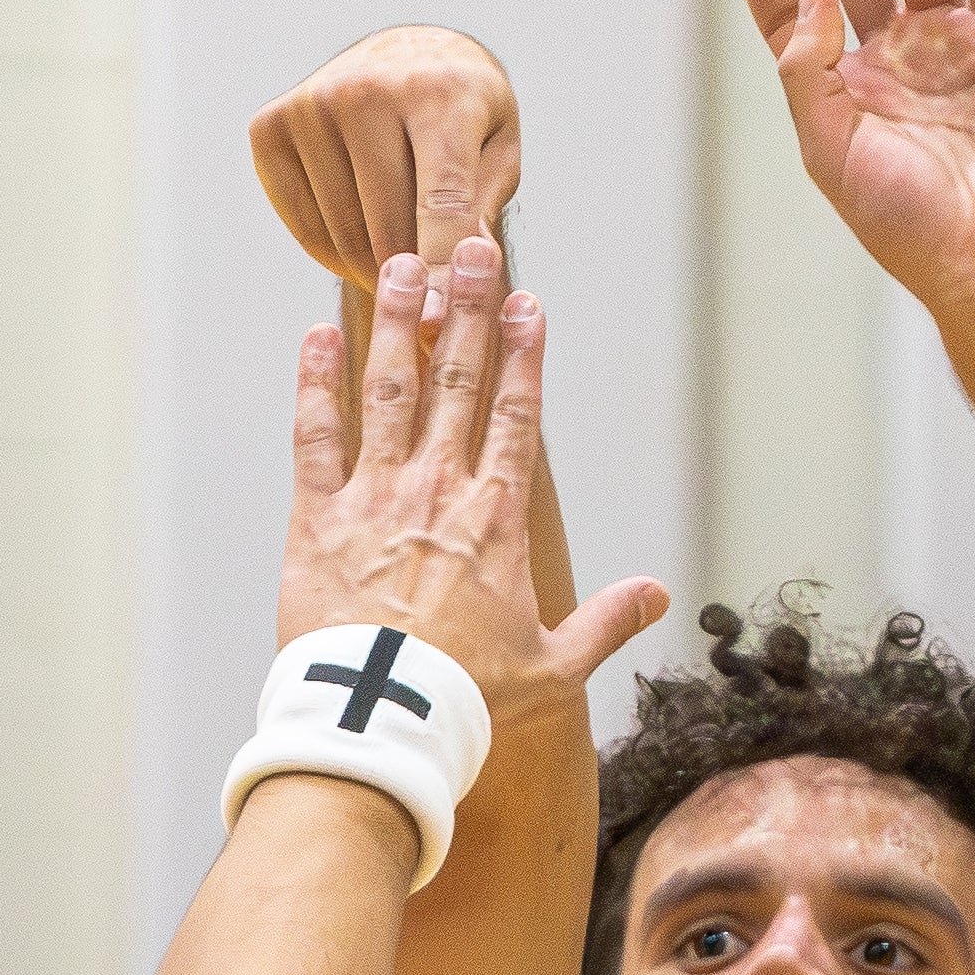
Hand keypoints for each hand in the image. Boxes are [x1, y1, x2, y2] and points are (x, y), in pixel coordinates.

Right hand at [252, 25, 521, 288]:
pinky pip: (303, 228)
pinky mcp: (270, 128)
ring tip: (399, 260)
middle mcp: (367, 89)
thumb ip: (481, 217)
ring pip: (344, 237)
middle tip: (428, 297)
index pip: (440, 202)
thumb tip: (449, 297)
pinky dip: (333, 252)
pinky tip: (360, 233)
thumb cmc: (465, 116)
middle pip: (387, 229)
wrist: (408, 55)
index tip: (437, 327)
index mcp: (440, 93)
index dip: (441, 272)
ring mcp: (311, 105)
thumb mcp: (498, 152)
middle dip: (411, 278)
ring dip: (373, 269)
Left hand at [278, 231, 663, 738]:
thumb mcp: (552, 669)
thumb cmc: (465, 703)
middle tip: (472, 250)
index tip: (526, 302)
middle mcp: (438, 493)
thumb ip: (605, 623)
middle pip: (457, 382)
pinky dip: (315, 384)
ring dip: (397, 324)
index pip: (515, 416)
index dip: (522, 353)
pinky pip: (315, 436)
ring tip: (402, 265)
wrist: (381, 724)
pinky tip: (319, 336)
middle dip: (467, 309)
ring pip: (388, 391)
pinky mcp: (316, 520)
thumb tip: (659, 595)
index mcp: (496, 522)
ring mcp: (374, 499)